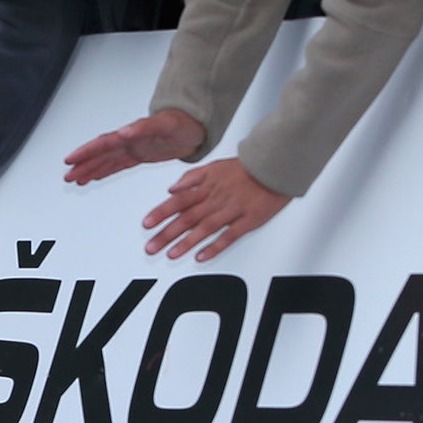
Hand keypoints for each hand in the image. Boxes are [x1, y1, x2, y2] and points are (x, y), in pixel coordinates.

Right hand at [64, 107, 204, 184]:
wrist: (197, 126)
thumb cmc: (184, 123)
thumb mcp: (165, 124)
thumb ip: (143, 128)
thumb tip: (122, 132)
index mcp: (130, 134)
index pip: (102, 144)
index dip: (85, 152)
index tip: (70, 160)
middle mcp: (128, 141)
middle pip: (99, 154)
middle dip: (82, 165)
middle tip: (67, 176)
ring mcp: (133, 148)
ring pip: (105, 161)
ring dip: (90, 170)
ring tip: (76, 180)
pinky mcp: (140, 155)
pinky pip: (118, 165)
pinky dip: (105, 171)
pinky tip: (96, 176)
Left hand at [142, 157, 288, 260]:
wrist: (275, 166)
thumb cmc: (245, 168)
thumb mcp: (213, 166)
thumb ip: (191, 177)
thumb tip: (171, 189)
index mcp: (206, 187)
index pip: (177, 201)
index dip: (160, 213)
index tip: (146, 225)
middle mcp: (215, 199)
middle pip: (186, 218)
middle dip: (167, 234)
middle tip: (151, 247)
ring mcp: (232, 210)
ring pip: (204, 228)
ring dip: (186, 243)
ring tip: (171, 254)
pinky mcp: (248, 220)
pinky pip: (229, 236)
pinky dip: (215, 247)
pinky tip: (202, 256)